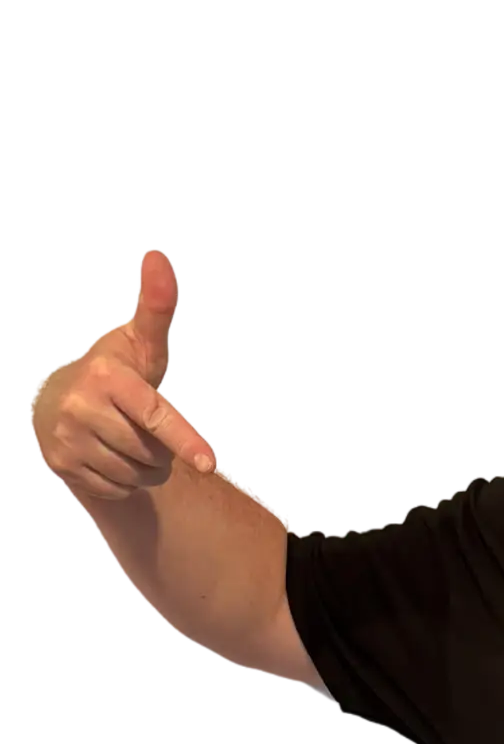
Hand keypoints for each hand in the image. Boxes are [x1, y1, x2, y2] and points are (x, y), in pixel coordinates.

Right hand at [29, 249, 216, 500]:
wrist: (56, 400)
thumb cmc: (115, 369)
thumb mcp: (137, 340)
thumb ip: (155, 307)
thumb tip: (158, 256)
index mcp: (106, 376)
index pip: (155, 415)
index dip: (184, 440)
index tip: (208, 463)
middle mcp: (82, 407)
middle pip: (153, 451)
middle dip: (160, 447)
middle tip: (142, 424)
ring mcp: (68, 439)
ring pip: (138, 474)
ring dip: (144, 465)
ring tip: (127, 438)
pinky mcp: (61, 465)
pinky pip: (118, 488)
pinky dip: (123, 479)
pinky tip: (109, 454)